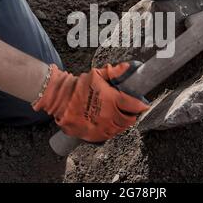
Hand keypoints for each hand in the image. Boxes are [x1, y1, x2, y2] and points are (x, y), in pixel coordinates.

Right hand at [33, 62, 149, 142]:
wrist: (59, 99)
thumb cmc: (78, 86)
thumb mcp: (96, 75)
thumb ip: (114, 72)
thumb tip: (129, 67)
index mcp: (111, 100)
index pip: (134, 105)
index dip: (140, 105)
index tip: (143, 104)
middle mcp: (108, 116)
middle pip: (129, 119)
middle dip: (132, 114)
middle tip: (131, 110)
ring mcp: (101, 127)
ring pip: (120, 129)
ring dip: (122, 123)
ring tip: (119, 115)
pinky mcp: (93, 135)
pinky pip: (108, 135)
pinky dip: (111, 130)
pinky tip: (109, 123)